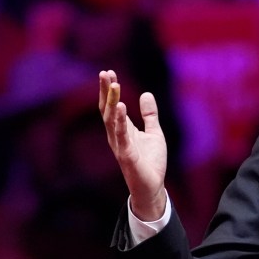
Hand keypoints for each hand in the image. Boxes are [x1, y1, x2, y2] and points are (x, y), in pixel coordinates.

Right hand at [99, 70, 167, 220]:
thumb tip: (146, 94)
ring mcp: (120, 145)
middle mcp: (117, 135)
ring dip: (112, 101)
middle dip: (106, 91)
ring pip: (112, 120)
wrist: (152, 186)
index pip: (113, 106)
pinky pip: (121, 135)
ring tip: (114, 85)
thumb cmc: (150, 162)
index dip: (110, 90)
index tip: (109, 72)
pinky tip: (121, 107)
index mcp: (122, 129)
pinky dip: (120, 121)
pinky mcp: (126, 155)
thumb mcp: (154, 133)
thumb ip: (149, 115)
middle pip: (108, 109)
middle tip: (105, 73)